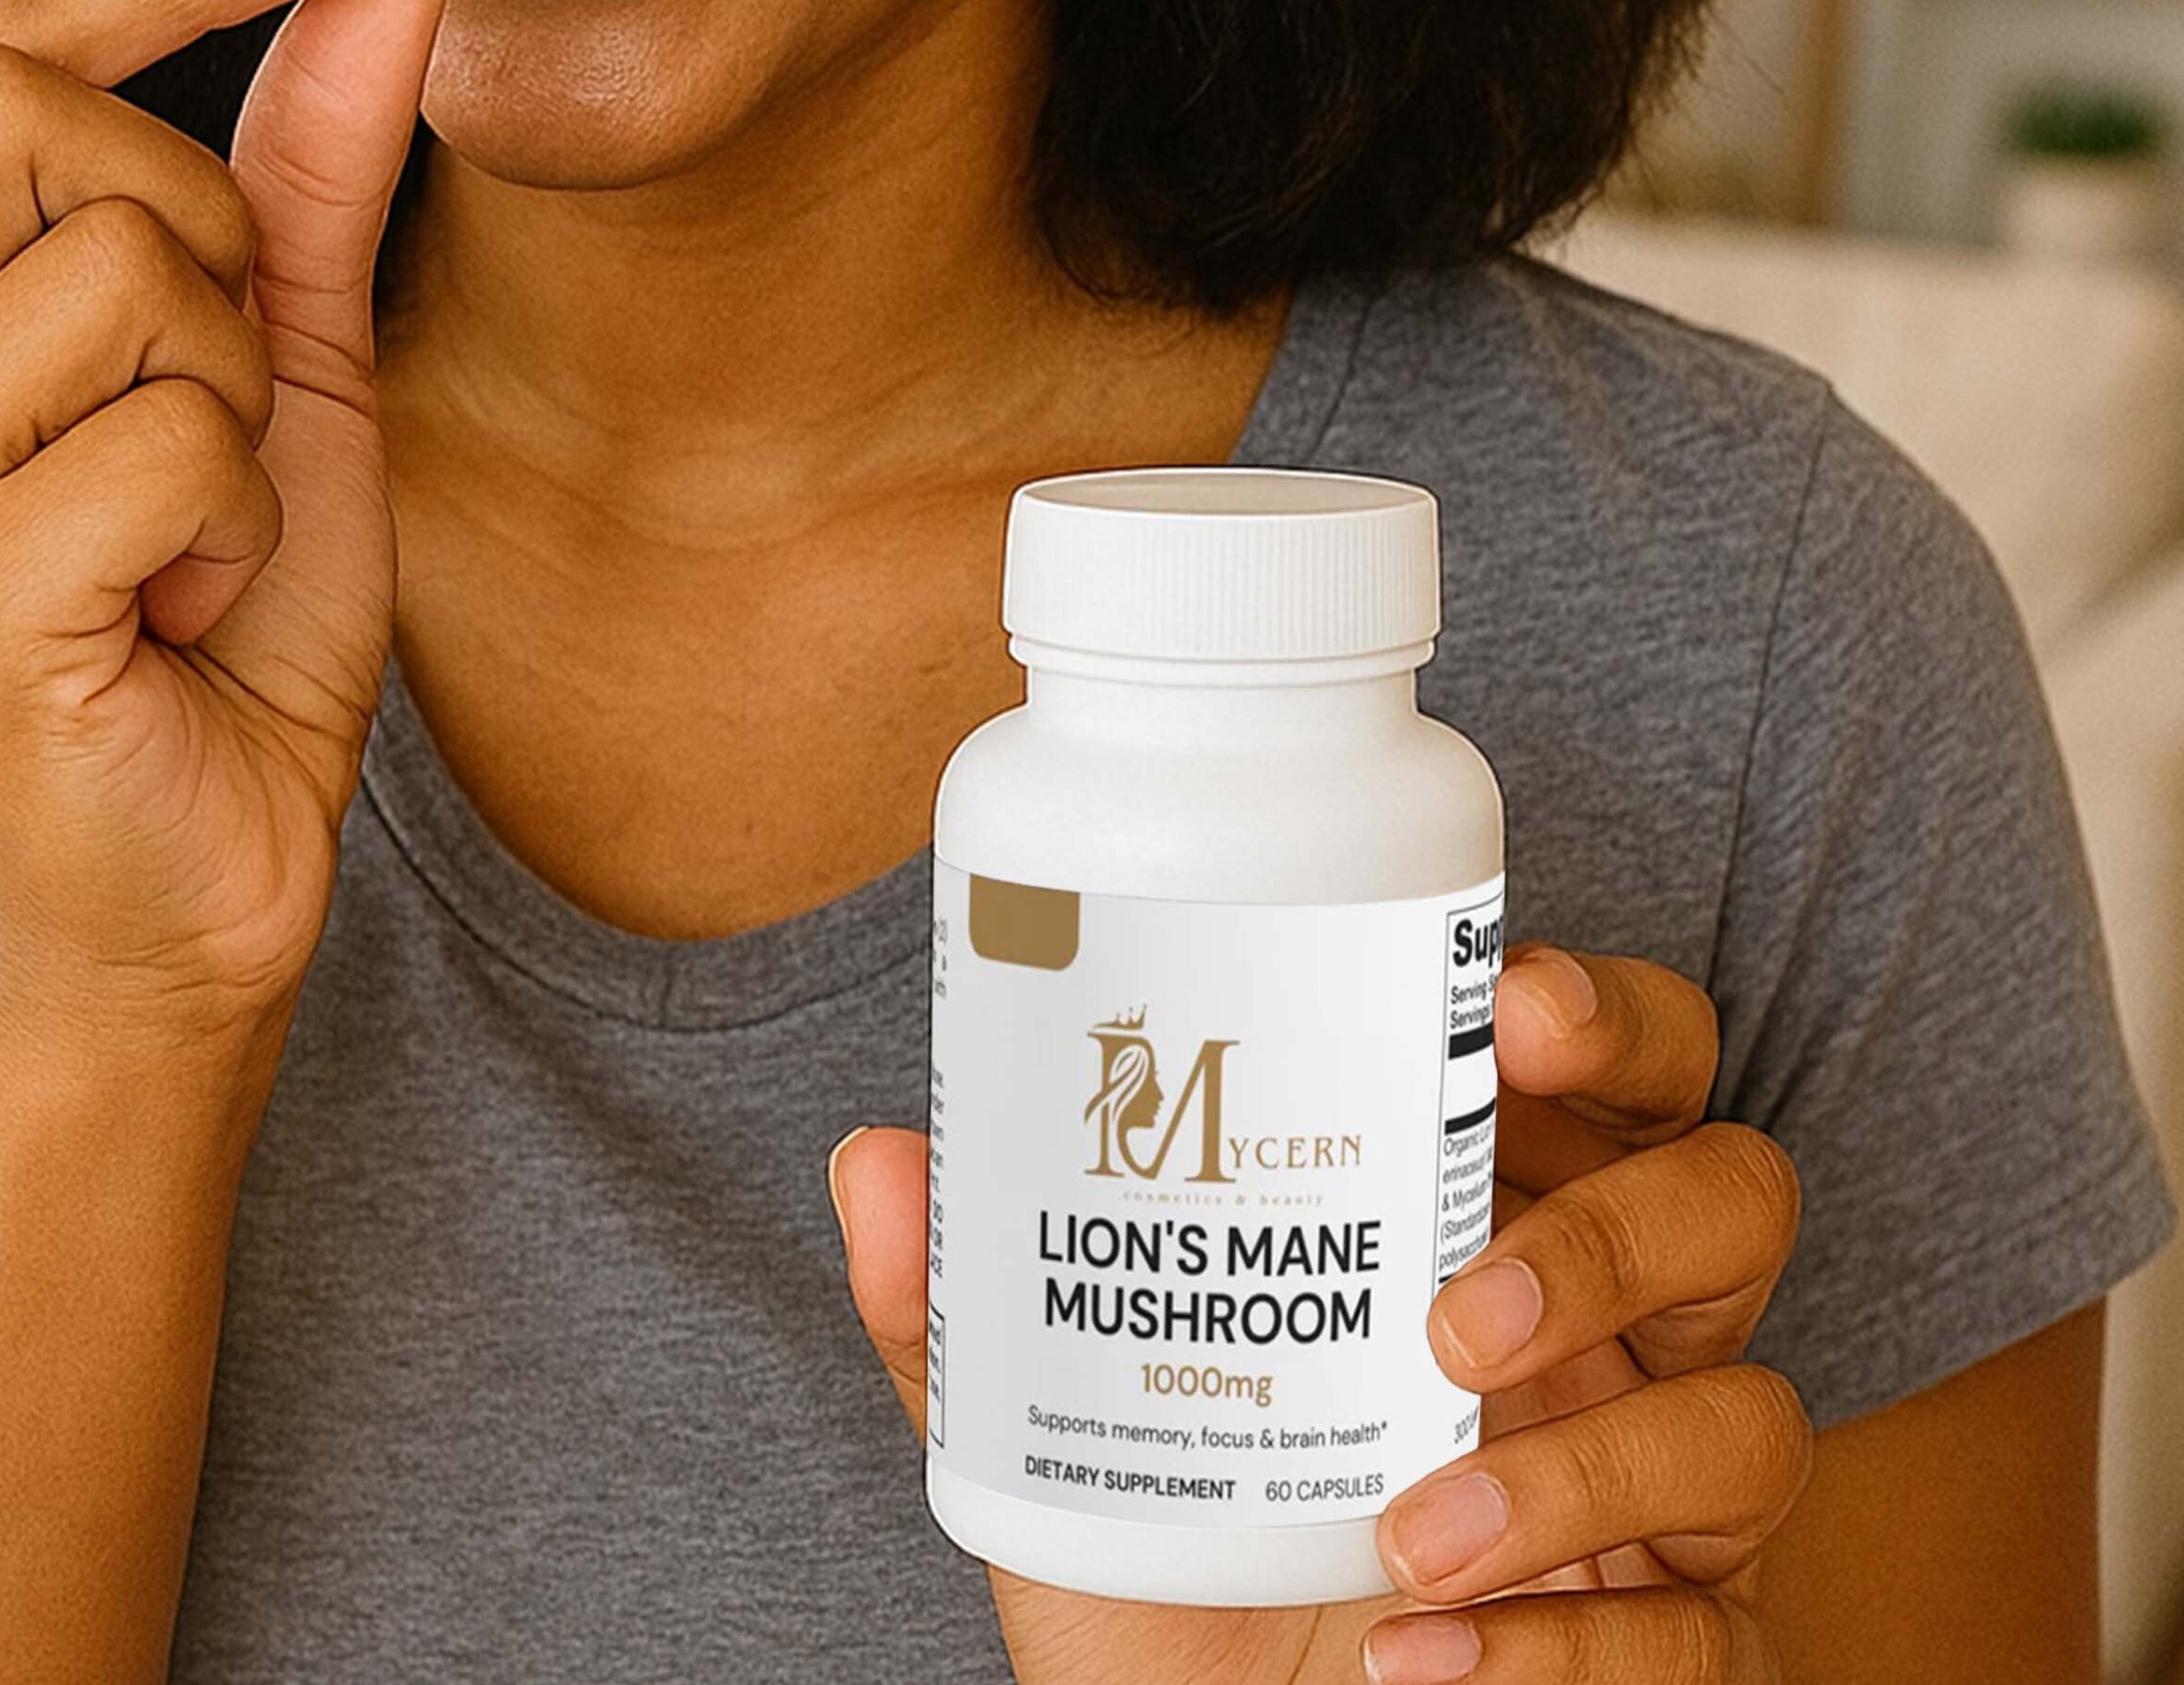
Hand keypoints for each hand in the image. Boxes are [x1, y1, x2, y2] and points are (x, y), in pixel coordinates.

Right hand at [0, 0, 446, 1040]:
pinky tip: (183, 608)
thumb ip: (308, 164)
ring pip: (136, 272)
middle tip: (214, 394)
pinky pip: (179, 435)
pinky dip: (239, 516)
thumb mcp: (284, 360)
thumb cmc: (224, 618)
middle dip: (209, 230)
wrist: (197, 882)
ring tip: (188, 528)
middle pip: (46, 114)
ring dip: (237, 401)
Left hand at [830, 945, 1812, 1682]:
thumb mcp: (1069, 1446)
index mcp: (1480, 1216)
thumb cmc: (1180, 1583)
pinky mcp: (1696, 1655)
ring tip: (1409, 1520)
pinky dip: (1568, 1649)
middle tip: (1452, 1291)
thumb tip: (872, 1164)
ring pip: (1749, 1415)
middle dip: (1623, 1217)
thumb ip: (974, 1316)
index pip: (1607, 1066)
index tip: (1508, 1004)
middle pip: (1732, 1193)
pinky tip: (1421, 1664)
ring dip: (1579, 1463)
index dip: (1595, 1012)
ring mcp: (1670, 1499)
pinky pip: (1706, 1640)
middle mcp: (1605, 1338)